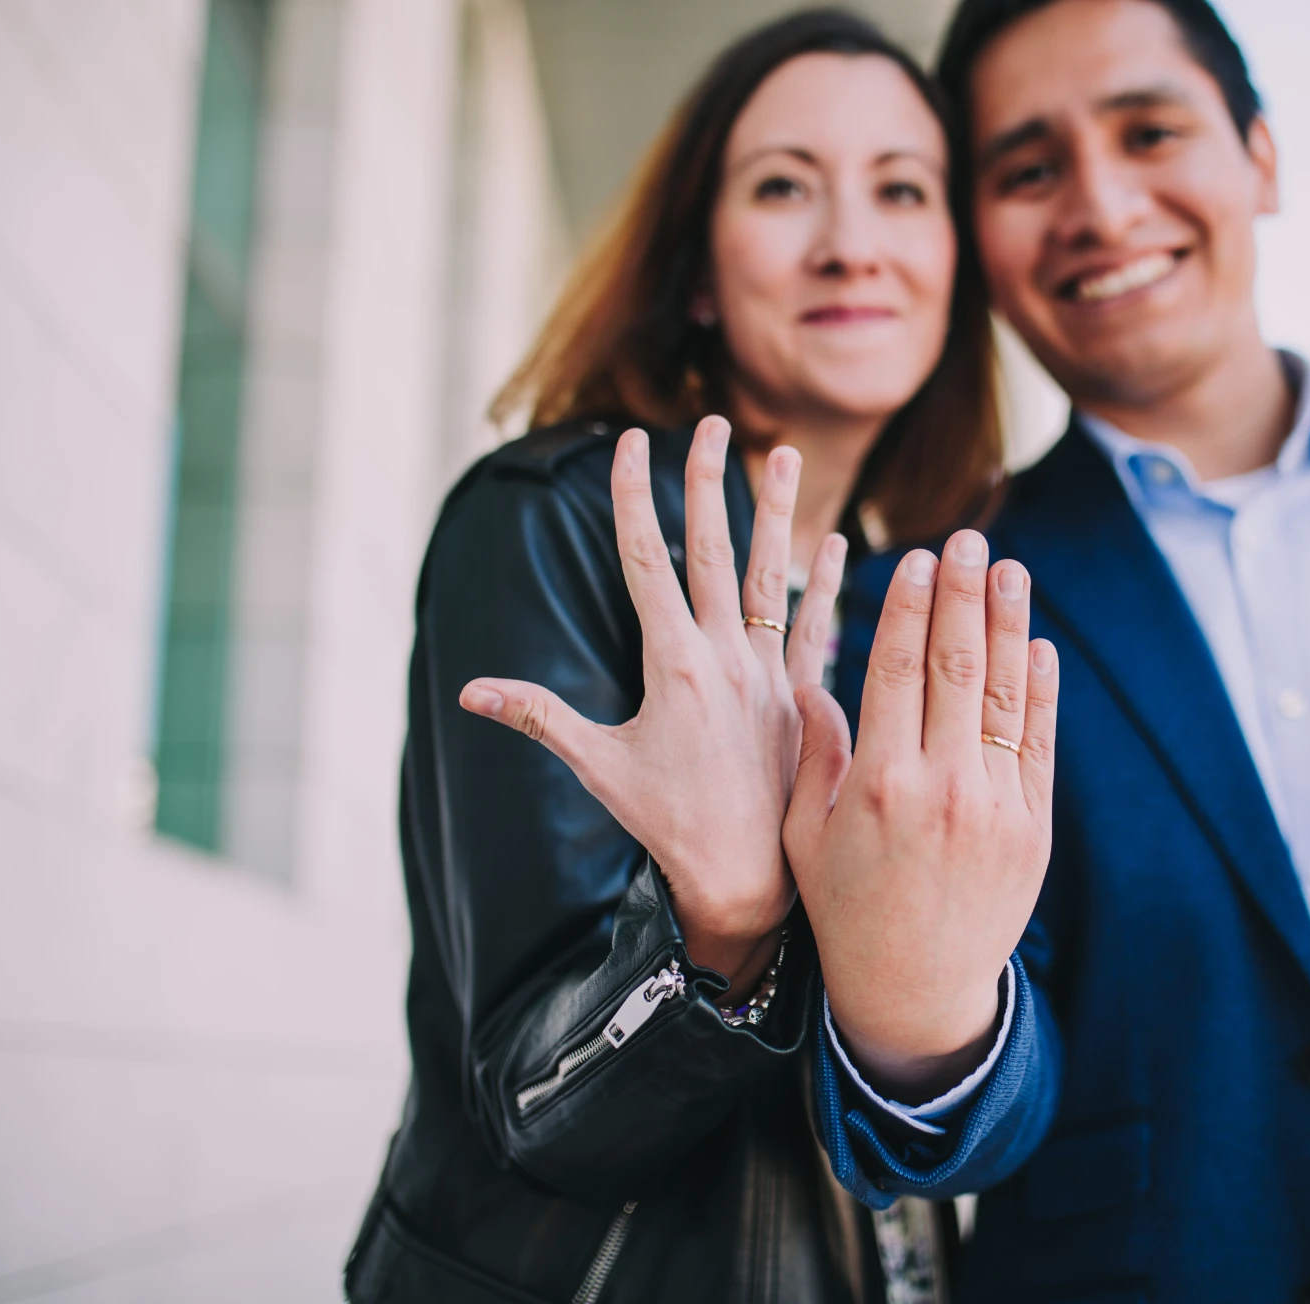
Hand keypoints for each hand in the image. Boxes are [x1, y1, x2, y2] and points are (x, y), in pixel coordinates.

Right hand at [459, 416, 845, 993]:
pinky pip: (821, 627)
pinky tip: (841, 543)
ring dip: (778, 513)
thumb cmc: (668, 825)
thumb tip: (469, 691)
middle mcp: (726, 656)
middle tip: (712, 421)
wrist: (748, 876)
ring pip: (774, 574)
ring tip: (785, 454)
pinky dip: (832, 584)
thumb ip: (539, 717)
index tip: (631, 440)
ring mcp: (771, 673)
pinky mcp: (805, 697)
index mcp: (672, 663)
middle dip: (709, 480)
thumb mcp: (599, 766)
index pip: (646, 558)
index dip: (636, 496)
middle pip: (712, 549)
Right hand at [784, 529, 1057, 1101]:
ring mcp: (995, 807)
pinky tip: (1038, 645)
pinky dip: (1039, 690)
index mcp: (877, 783)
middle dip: (963, 595)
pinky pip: (1038, 743)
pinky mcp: (1034, 828)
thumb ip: (815, 754)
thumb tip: (812, 680)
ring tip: (1009, 570)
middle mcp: (941, 789)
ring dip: (1009, 625)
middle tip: (969, 540)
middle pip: (955, 666)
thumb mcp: (805, 836)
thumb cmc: (847, 907)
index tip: (916, 558)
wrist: (916, 989)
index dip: (909, 605)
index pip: (897, 668)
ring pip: (1003, 695)